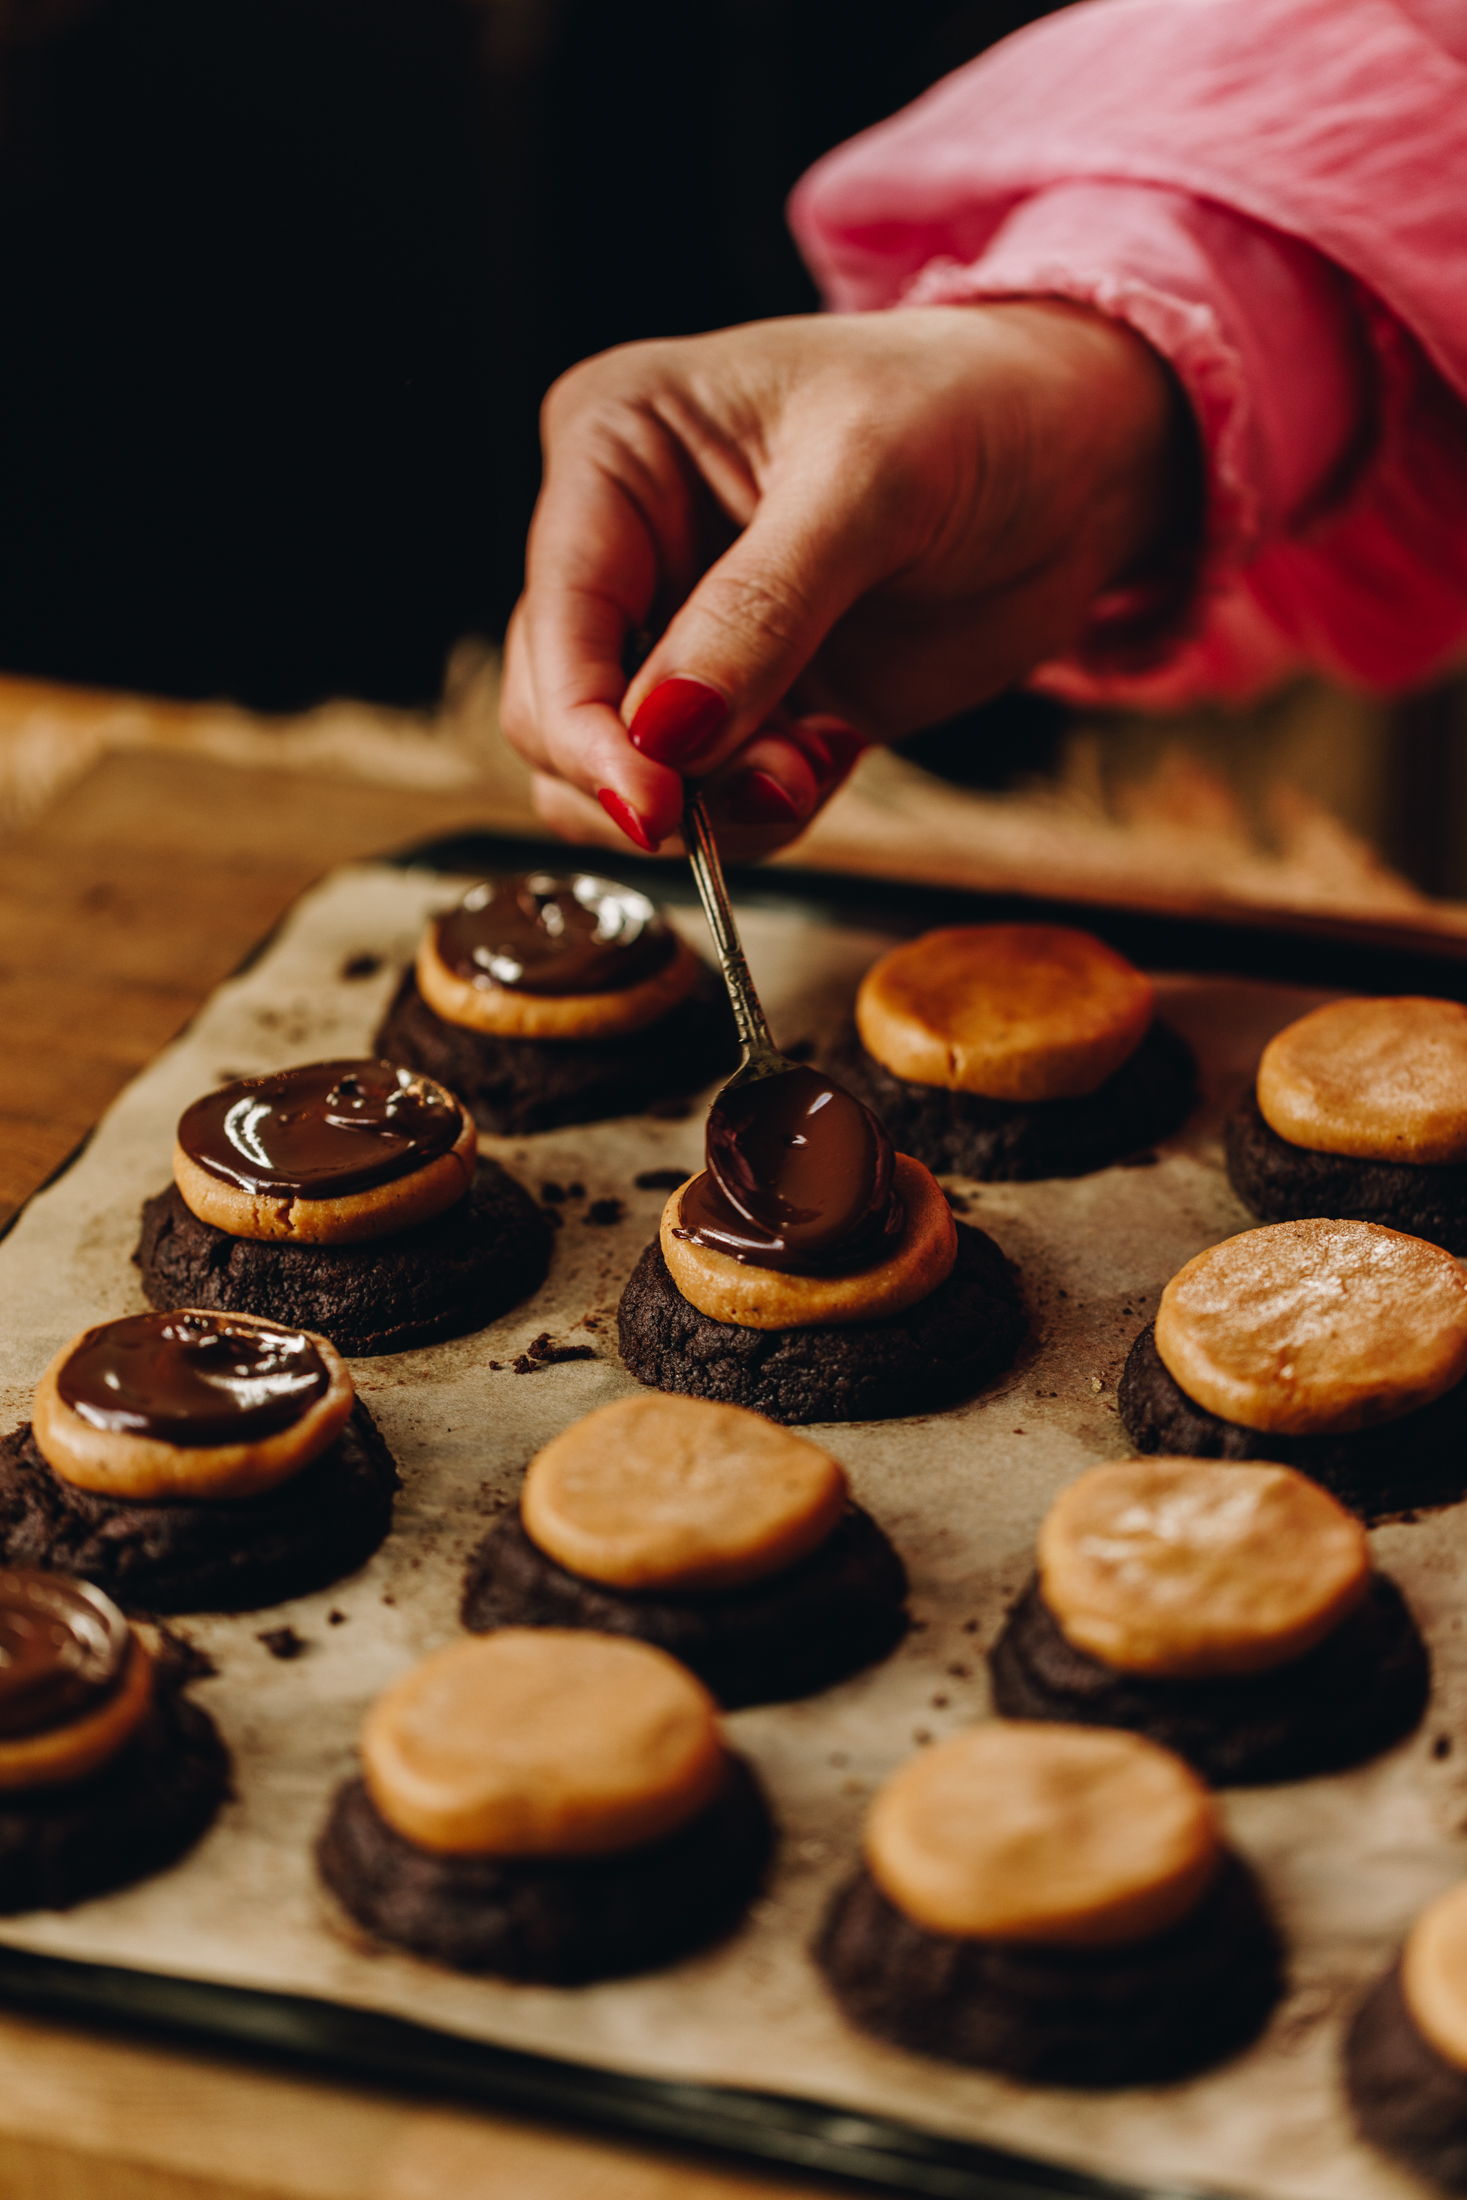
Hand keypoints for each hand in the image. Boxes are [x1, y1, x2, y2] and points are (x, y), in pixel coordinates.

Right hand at [501, 300, 1186, 856]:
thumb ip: (760, 613)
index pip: (556, 616)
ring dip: (706, 804)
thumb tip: (662, 735)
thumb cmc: (976, 407)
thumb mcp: (871, 483)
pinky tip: (830, 756)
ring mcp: (681, 634)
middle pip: (555, 711)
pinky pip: (706, 799)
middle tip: (772, 776)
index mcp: (616, 447)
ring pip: (618, 774)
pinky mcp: (747, 705)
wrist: (1083, 456)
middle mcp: (625, 544)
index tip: (654, 802)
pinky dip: (756, 811)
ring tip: (810, 762)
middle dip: (650, 772)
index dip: (585, 725)